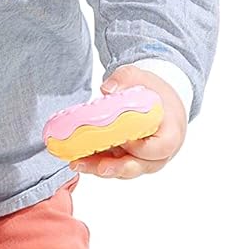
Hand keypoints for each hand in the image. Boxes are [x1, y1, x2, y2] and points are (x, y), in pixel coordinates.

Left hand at [71, 66, 186, 178]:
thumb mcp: (140, 77)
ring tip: (78, 163)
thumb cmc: (153, 92)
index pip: (160, 147)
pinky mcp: (127, 160)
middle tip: (98, 167)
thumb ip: (125, 79)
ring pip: (123, 171)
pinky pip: (113, 166)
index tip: (124, 141)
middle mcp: (159, 153)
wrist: (158, 102)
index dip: (141, 148)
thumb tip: (107, 89)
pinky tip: (78, 160)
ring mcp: (143, 159)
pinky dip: (96, 164)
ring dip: (100, 168)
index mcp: (170, 133)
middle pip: (139, 166)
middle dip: (117, 167)